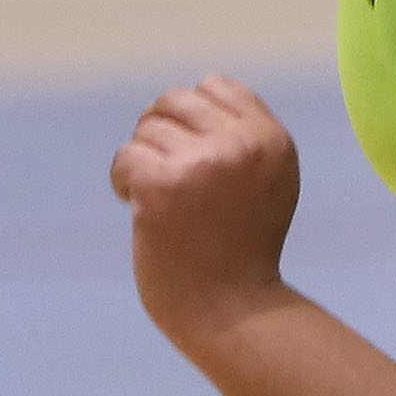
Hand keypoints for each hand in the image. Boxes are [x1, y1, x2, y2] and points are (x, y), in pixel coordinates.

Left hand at [111, 75, 304, 342]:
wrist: (230, 310)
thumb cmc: (241, 250)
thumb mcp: (267, 183)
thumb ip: (243, 138)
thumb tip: (195, 91)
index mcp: (273, 140)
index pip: (216, 85)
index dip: (192, 117)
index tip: (191, 156)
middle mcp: (243, 145)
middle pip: (175, 100)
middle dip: (158, 132)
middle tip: (163, 173)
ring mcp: (204, 163)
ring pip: (147, 128)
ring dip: (142, 161)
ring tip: (157, 200)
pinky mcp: (164, 185)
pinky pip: (126, 156)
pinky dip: (123, 182)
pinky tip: (137, 209)